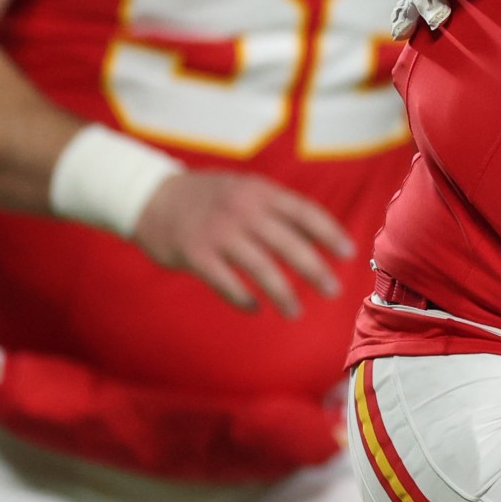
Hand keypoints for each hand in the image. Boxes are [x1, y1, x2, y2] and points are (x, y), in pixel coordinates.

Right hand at [130, 171, 354, 316]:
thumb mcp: (245, 189)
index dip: (330, 234)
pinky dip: (243, 298)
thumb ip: (278, 208)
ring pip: (261, 269)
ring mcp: (218, 233)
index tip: (349, 254)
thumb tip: (321, 235)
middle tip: (333, 291)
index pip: (305, 212)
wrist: (150, 196)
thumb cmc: (209, 198)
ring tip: (296, 312)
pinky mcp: (195, 255)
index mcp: (260, 192)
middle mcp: (243, 211)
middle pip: (289, 244)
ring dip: (283, 293)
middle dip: (315, 270)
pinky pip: (227, 283)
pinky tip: (255, 308)